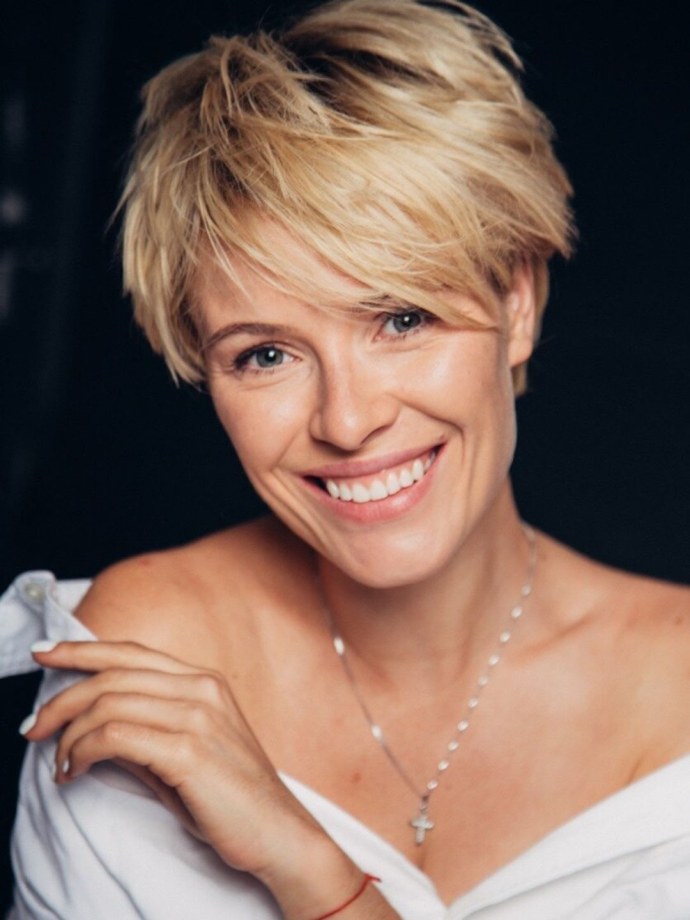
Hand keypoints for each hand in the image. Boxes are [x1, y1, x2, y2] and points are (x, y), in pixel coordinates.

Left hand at [26, 641, 319, 878]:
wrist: (278, 831)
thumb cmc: (229, 797)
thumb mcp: (183, 751)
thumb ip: (144, 728)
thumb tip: (91, 725)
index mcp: (203, 680)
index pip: (131, 652)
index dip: (82, 649)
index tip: (45, 655)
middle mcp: (201, 688)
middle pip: (112, 676)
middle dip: (61, 701)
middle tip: (33, 729)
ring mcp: (198, 716)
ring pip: (109, 704)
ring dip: (69, 735)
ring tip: (59, 763)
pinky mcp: (190, 750)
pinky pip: (116, 736)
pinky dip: (83, 751)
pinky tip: (75, 770)